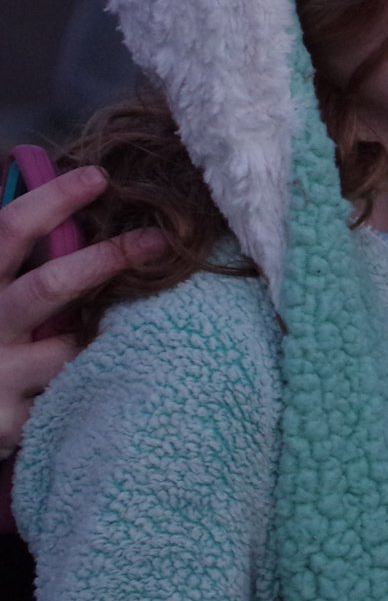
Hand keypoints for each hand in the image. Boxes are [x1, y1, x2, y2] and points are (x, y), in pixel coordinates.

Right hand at [0, 166, 163, 455]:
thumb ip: (20, 259)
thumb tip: (73, 192)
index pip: (7, 230)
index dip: (52, 200)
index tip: (99, 177)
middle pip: (49, 287)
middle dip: (107, 260)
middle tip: (159, 238)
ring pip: (73, 348)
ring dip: (116, 334)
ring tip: (161, 323)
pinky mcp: (16, 423)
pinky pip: (81, 394)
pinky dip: (111, 383)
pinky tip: (143, 376)